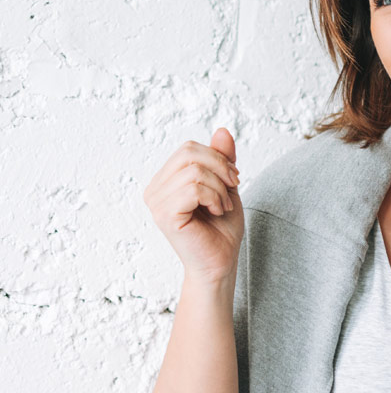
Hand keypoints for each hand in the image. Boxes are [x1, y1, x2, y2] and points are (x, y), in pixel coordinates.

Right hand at [143, 127, 243, 283]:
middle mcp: (154, 190)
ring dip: (219, 188)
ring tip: (222, 206)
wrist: (221, 263)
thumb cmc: (221, 229)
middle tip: (232, 189)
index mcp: (165, 181)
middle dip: (220, 168)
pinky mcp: (165, 215)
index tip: (233, 179)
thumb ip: (222, 159)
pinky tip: (215, 212)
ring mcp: (156, 203)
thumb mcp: (226, 186)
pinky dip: (214, 198)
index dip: (217, 158)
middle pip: (189, 153)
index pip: (188, 148)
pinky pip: (193, 189)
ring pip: (194, 171)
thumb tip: (222, 130)